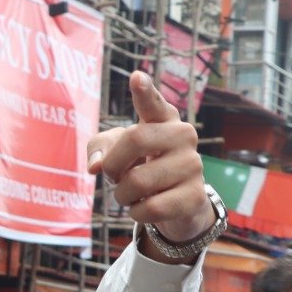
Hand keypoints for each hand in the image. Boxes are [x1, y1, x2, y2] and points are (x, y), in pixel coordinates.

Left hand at [85, 71, 210, 244]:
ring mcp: (193, 165)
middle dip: (113, 165)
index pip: (154, 103)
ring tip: (132, 194)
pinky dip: (137, 213)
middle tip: (115, 176)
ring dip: (122, 195)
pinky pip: (150, 208)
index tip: (136, 78)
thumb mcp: (115, 153)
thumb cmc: (141, 168)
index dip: (145, 92)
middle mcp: (183, 135)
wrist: (176, 203)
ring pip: (137, 181)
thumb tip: (96, 166)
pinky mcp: (195, 196)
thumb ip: (99, 150)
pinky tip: (146, 208)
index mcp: (164, 119)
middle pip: (134, 139)